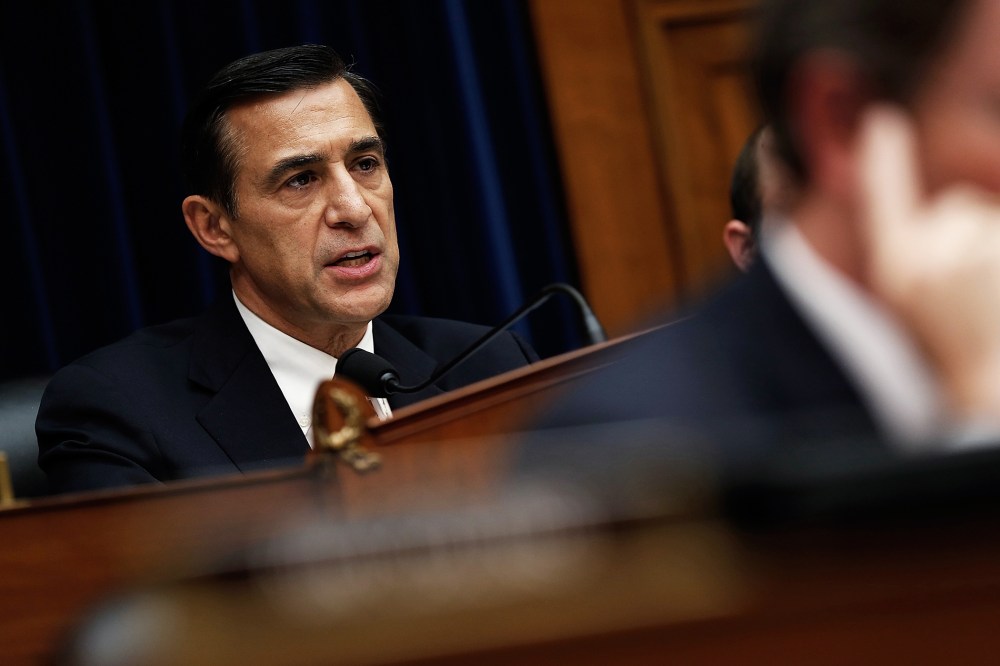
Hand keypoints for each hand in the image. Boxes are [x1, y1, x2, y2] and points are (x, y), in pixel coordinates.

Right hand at [858, 105, 999, 420]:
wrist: (985, 381)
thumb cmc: (944, 341)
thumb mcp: (909, 293)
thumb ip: (911, 239)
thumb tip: (930, 184)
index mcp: (895, 267)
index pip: (882, 198)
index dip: (882, 160)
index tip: (881, 122)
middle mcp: (929, 257)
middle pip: (956, 207)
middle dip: (969, 233)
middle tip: (970, 290)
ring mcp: (976, 254)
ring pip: (991, 220)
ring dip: (996, 248)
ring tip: (992, 297)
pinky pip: (999, 225)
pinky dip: (998, 246)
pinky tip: (994, 285)